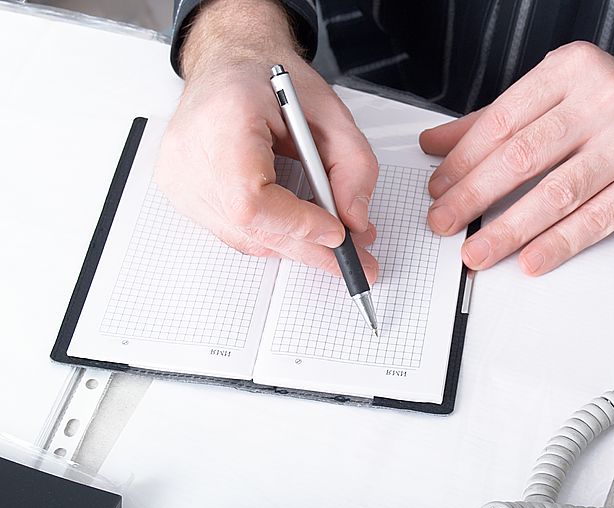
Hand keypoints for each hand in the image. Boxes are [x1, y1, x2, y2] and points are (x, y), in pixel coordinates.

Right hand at [156, 0, 379, 280]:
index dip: (298, 224)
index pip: (251, 199)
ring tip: (330, 238)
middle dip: (309, 247)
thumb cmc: (270, 79)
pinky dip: (269, 233)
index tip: (338, 234)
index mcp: (224, 118)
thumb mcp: (331, 111)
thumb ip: (353, 165)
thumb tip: (355, 220)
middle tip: (353, 259)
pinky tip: (295, 225)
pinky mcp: (180, 191)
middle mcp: (191, 150)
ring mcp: (179, 175)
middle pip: (250, 226)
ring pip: (243, 237)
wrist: (230, 62)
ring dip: (292, 244)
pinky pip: (232, 232)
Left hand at [420, 41, 613, 274]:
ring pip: (557, 192)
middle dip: (474, 196)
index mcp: (571, 70)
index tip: (439, 188)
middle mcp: (603, 97)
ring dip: (509, 229)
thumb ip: (498, 120)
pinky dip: (560, 243)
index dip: (463, 160)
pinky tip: (531, 259)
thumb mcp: (561, 96)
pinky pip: (598, 217)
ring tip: (478, 252)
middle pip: (523, 156)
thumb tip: (438, 145)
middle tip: (444, 223)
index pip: (502, 120)